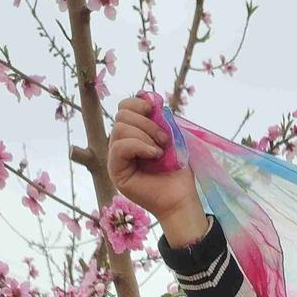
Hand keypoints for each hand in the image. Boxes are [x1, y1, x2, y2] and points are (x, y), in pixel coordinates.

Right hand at [107, 94, 205, 231]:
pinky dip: (139, 146)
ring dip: (145, 135)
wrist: (181, 198)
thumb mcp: (171, 137)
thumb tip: (151, 97)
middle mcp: (120, 145)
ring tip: (160, 151)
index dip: (139, 103)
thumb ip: (159, 118)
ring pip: (119, 128)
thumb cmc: (178, 171)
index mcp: (132, 134)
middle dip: (146, 123)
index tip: (156, 110)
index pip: (124, 107)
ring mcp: (116, 158)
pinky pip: (120, 146)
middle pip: (121, 115)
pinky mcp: (115, 171)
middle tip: (165, 140)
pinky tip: (154, 156)